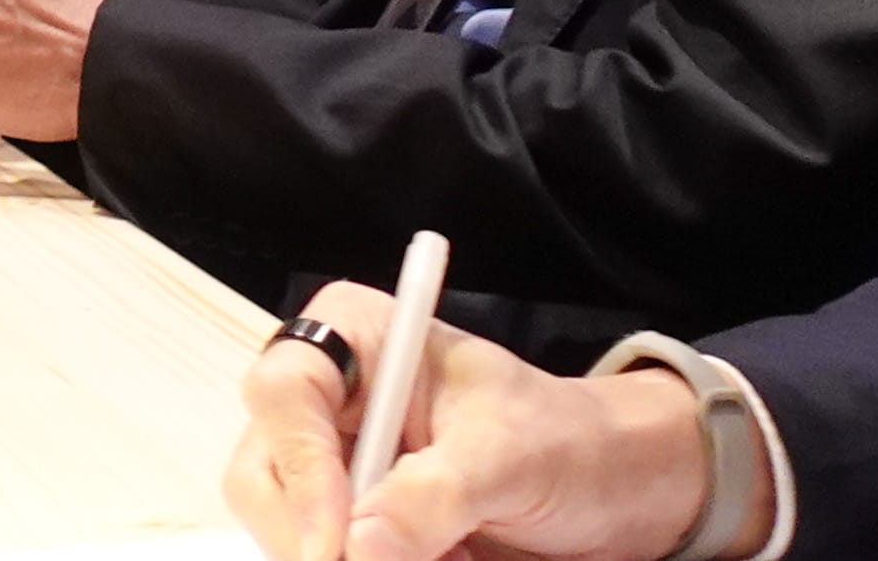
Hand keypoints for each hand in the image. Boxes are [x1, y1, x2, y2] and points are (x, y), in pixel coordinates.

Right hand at [225, 281, 753, 560]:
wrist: (614, 491)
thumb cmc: (567, 443)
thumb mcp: (508, 459)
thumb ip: (430, 497)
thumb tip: (355, 551)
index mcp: (353, 338)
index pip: (284, 393)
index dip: (299, 469)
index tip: (336, 546)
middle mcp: (324, 398)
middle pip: (262, 472)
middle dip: (315, 538)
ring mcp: (329, 464)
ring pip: (286, 530)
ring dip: (352, 559)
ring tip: (453, 558)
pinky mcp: (347, 521)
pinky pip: (325, 555)